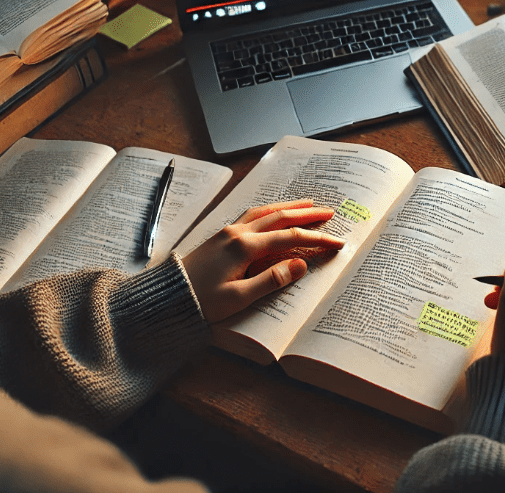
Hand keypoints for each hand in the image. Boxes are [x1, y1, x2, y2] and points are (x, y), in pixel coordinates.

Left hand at [181, 199, 343, 322]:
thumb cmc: (202, 301)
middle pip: (280, 216)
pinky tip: (274, 212)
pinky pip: (252, 214)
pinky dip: (270, 210)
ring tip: (308, 203)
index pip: (289, 238)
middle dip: (307, 213)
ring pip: (265, 211)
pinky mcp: (222, 235)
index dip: (316, 239)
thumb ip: (271, 280)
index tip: (336, 243)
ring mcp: (229, 231)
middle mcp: (238, 232)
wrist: (168, 296)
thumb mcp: (238, 298)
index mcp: (245, 247)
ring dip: (289, 206)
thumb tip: (300, 265)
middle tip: (330, 212)